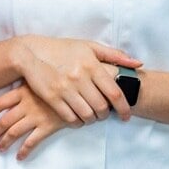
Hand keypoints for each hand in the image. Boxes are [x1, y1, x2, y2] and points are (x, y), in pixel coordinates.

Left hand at [0, 83, 73, 160]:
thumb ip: (27, 84)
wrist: (80, 91)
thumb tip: (14, 89)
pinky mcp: (47, 127)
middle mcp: (26, 105)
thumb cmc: (59, 83)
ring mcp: (36, 117)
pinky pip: (31, 142)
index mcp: (22, 92)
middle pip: (4, 121)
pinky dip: (24, 151)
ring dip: (4, 143)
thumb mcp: (40, 79)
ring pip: (14, 132)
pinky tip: (19, 156)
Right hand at [15, 35, 139, 124]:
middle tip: (105, 115)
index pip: (115, 92)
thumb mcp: (89, 47)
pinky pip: (70, 117)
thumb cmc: (62, 49)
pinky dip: (77, 122)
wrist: (30, 53)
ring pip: (87, 114)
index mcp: (92, 65)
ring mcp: (65, 89)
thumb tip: (138, 64)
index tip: (127, 116)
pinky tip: (78, 118)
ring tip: (92, 117)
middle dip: (106, 115)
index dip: (125, 108)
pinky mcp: (51, 97)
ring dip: (92, 120)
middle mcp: (80, 78)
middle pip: (101, 107)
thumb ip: (115, 55)